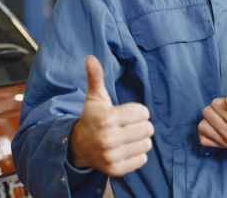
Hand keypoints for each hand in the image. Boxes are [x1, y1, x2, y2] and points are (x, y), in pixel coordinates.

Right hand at [69, 55, 153, 175]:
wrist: (79, 146)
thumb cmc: (92, 117)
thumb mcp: (94, 97)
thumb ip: (95, 77)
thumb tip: (90, 57)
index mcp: (106, 118)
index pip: (143, 113)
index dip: (139, 111)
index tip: (128, 114)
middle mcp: (108, 139)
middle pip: (147, 129)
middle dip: (142, 125)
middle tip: (129, 126)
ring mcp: (112, 156)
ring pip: (147, 144)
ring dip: (141, 140)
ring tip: (129, 137)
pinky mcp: (116, 169)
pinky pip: (142, 159)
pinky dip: (138, 154)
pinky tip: (127, 149)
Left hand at [197, 97, 226, 150]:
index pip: (216, 105)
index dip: (222, 100)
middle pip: (207, 112)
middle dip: (215, 108)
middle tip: (226, 110)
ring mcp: (225, 142)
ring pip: (202, 125)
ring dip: (208, 119)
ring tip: (219, 117)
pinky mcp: (222, 147)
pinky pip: (203, 139)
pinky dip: (206, 131)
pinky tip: (214, 127)